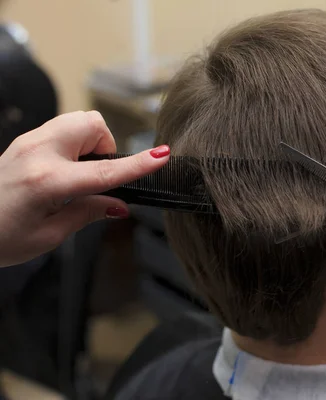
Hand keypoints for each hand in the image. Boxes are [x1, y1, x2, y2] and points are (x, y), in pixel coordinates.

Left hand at [0, 111, 169, 266]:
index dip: (138, 164)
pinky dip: (73, 144)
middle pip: (91, 124)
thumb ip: (87, 213)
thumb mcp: (48, 235)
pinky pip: (61, 129)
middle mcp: (38, 153)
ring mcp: (27, 143)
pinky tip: (63, 170)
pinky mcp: (23, 142)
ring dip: (89, 143)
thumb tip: (118, 205)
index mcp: (47, 182)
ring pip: (77, 121)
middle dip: (105, 144)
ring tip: (79, 173)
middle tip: (96, 173)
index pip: (105, 170)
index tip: (161, 156)